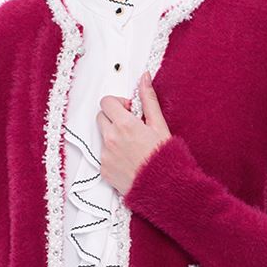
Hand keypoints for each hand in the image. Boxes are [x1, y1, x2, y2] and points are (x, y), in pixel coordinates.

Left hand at [96, 71, 171, 195]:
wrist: (163, 189)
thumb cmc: (165, 157)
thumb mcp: (160, 125)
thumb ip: (149, 99)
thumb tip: (144, 77)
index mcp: (124, 124)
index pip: (106, 102)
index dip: (118, 103)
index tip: (130, 110)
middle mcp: (110, 138)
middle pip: (101, 117)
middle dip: (113, 118)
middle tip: (131, 127)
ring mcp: (105, 155)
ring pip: (102, 136)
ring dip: (113, 136)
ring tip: (133, 147)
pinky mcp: (103, 170)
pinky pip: (103, 155)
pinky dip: (113, 154)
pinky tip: (130, 160)